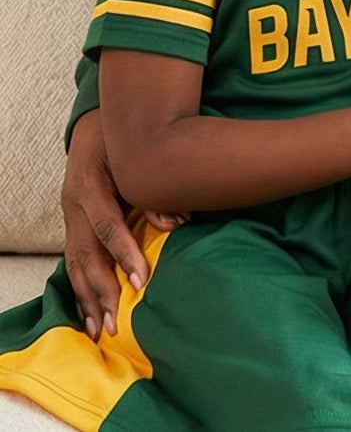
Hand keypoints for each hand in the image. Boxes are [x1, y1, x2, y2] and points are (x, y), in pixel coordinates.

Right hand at [61, 111, 149, 340]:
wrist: (97, 124)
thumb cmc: (125, 138)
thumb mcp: (139, 154)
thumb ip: (155, 188)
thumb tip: (177, 222)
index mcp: (91, 185)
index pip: (107, 226)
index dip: (124, 254)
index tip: (143, 281)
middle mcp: (74, 205)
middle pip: (84, 254)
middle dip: (101, 290)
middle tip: (118, 322)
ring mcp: (69, 217)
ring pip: (74, 264)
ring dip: (88, 299)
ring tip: (101, 330)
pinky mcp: (72, 226)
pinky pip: (72, 263)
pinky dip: (81, 291)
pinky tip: (89, 316)